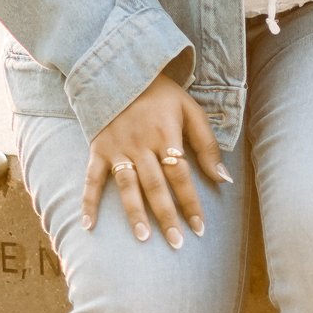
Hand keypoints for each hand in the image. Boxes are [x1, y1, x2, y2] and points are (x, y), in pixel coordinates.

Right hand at [81, 71, 230, 247]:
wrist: (122, 69)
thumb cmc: (162, 94)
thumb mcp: (190, 110)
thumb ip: (207, 144)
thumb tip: (224, 179)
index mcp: (166, 135)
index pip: (181, 176)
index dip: (191, 203)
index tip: (200, 229)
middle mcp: (141, 145)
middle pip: (155, 186)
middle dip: (167, 216)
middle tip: (176, 243)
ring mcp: (117, 148)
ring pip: (127, 185)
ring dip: (134, 213)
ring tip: (143, 237)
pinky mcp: (98, 149)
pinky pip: (92, 178)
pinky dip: (88, 201)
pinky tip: (89, 224)